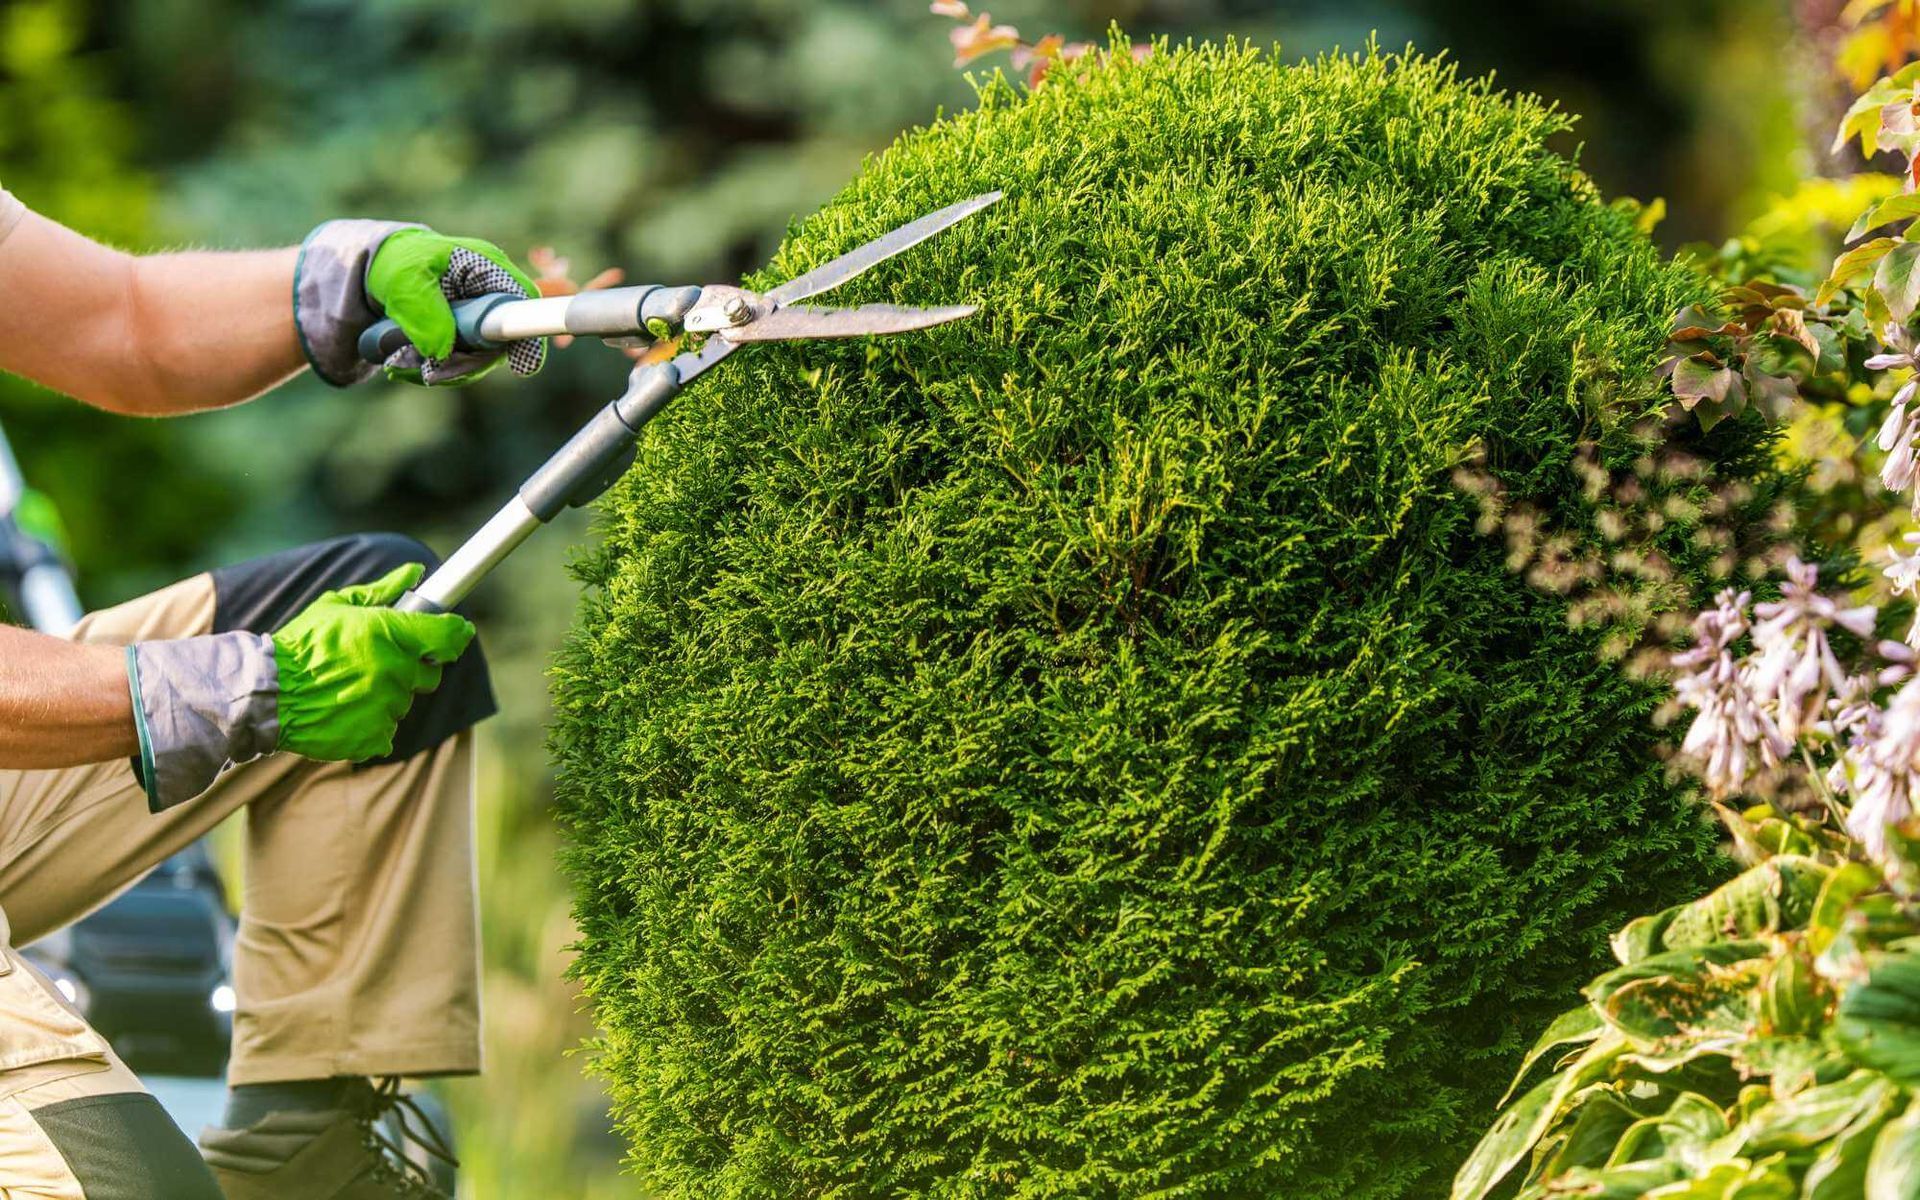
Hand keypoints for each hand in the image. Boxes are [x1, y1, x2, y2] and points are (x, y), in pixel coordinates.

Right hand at [271, 562, 475, 761]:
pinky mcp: (374, 736)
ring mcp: (386, 707)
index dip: (456, 634)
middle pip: (430, 674)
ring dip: (388, 696)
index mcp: (389, 634)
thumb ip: (383, 590)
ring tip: (350, 687)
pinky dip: (372, 725)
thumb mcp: (337, 606)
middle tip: (379, 663)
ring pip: (405, 702)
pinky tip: (346, 711)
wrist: (265, 693)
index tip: (457, 633)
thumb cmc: (300, 645)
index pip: (448, 636)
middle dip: (413, 668)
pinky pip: (387, 731)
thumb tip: (415, 570)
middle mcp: (394, 671)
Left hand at [292, 219, 544, 388]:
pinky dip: (430, 372)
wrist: (365, 274)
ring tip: (399, 364)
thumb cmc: (391, 264)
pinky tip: (401, 365)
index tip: (520, 365)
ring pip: (476, 361)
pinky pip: (456, 366)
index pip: (522, 302)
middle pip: (501, 342)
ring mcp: (476, 320)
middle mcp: (488, 296)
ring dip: (440, 371)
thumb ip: (424, 311)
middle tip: (429, 372)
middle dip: (465, 362)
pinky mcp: (460, 340)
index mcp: (486, 267)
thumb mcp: (403, 280)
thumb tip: (442, 351)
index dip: (527, 334)